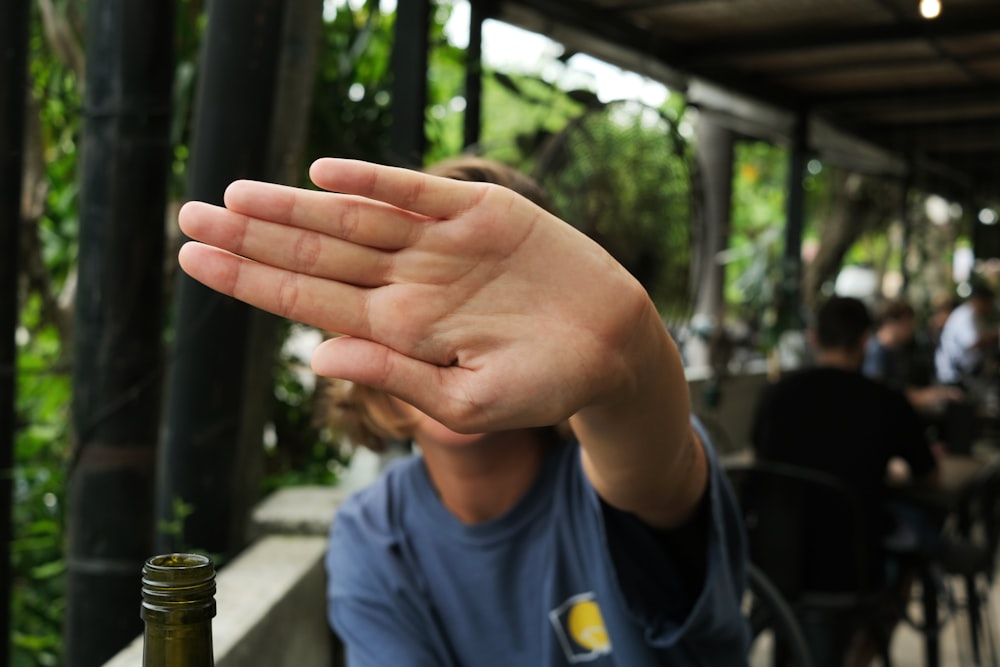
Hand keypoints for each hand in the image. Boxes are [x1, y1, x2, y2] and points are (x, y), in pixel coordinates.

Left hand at [178, 158, 657, 433]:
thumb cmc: (543, 389)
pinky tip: (324, 174)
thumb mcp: (469, 402)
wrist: (612, 349)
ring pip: (352, 220)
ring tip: (235, 194)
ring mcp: (439, 246)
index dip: (250, 280)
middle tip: (188, 215)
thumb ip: (396, 377)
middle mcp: (407, 283)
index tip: (195, 259)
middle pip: (315, 256)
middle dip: (252, 237)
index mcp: (397, 331)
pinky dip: (373, 182)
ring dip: (295, 207)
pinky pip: (416, 193)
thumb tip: (317, 360)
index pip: (308, 303)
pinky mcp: (479, 213)